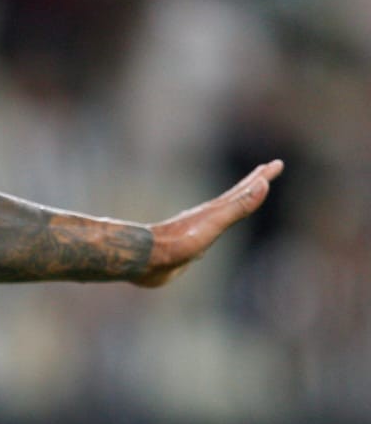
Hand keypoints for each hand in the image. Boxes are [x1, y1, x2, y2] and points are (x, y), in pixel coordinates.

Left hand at [134, 159, 283, 287]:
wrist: (146, 259)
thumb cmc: (179, 243)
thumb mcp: (213, 224)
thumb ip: (238, 206)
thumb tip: (263, 183)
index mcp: (215, 210)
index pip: (244, 189)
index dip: (261, 177)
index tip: (276, 164)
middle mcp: (208, 215)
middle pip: (236, 195)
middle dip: (254, 182)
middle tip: (268, 170)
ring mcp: (199, 228)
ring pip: (224, 211)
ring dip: (238, 201)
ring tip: (245, 195)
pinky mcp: (190, 244)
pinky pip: (213, 228)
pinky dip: (221, 223)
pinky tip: (216, 226)